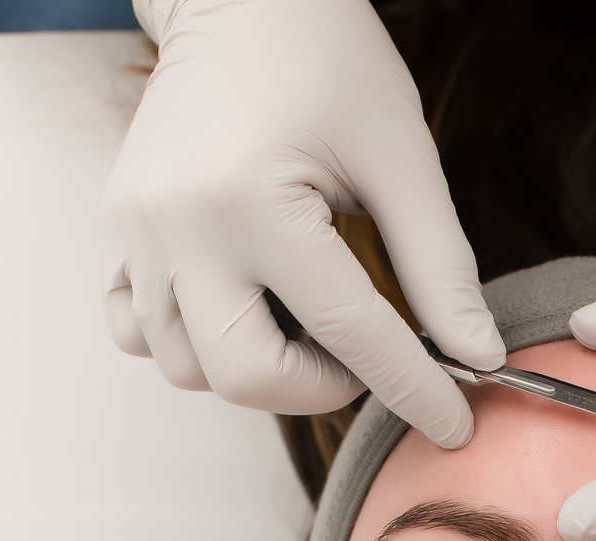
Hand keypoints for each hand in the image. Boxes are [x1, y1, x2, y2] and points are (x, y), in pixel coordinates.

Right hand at [103, 0, 502, 446]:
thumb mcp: (401, 156)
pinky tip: (242, 308)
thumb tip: (476, 358)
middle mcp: (180, 225)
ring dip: (260, 369)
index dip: (410, 388)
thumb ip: (438, 265)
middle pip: (245, 375)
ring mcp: (138, 233)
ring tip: (309, 323)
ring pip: (190, 368)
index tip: (453, 425)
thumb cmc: (328, 60)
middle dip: (320, 388)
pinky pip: (139, 332)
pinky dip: (193, 345)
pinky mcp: (120, 232)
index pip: (348, 332)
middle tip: (364, 356)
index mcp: (254, 199)